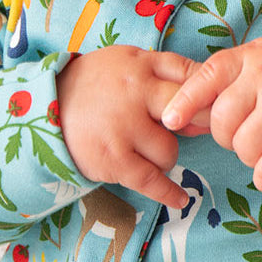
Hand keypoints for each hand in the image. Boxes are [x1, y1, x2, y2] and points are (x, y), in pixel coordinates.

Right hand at [57, 46, 199, 208]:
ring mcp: (123, 128)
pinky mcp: (113, 159)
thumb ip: (165, 73)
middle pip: (186, 113)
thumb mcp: (127, 62)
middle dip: (196, 125)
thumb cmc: (94, 85)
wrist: (44, 108)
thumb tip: (207, 101)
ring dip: (163, 154)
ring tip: (142, 148)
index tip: (217, 107)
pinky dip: (168, 193)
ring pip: (169, 151)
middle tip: (201, 133)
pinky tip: (180, 200)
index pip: (190, 75)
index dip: (207, 94)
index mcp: (140, 65)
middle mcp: (134, 94)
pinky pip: (152, 180)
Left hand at [161, 38, 261, 192]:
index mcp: (250, 58)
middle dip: (228, 134)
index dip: (184, 102)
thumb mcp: (255, 62)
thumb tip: (171, 116)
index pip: (207, 78)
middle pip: (221, 123)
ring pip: (242, 150)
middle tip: (251, 127)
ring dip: (251, 154)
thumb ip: (220, 80)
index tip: (169, 121)